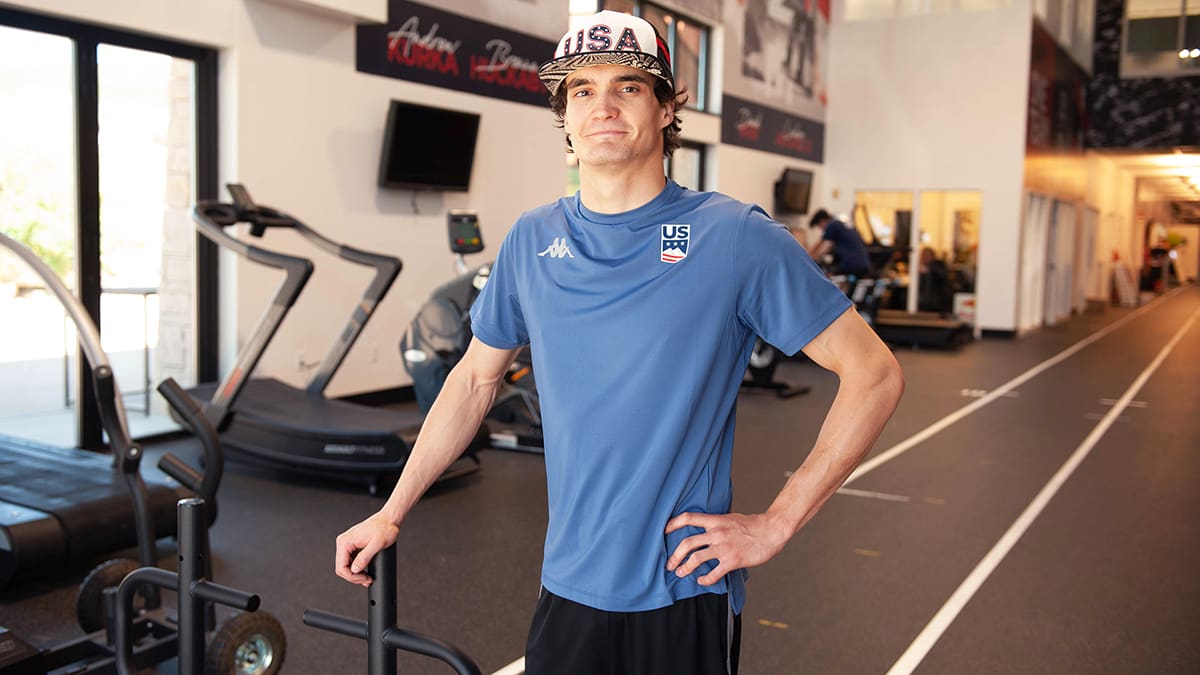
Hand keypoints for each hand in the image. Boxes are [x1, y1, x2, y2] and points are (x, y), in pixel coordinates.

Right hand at [335, 513, 400, 586]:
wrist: (389, 520)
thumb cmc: (384, 528)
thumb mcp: (376, 545)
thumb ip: (364, 557)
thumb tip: (355, 569)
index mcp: (345, 541)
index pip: (341, 567)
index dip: (352, 577)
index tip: (364, 579)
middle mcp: (344, 542)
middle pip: (342, 568)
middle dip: (354, 577)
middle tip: (367, 580)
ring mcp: (348, 544)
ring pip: (346, 566)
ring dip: (356, 574)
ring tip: (367, 577)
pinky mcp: (353, 545)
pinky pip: (351, 561)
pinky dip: (358, 568)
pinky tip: (365, 571)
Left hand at [664, 512, 790, 585]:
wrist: (772, 531)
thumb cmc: (753, 524)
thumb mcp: (731, 517)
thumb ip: (717, 522)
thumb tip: (706, 525)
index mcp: (716, 520)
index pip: (688, 518)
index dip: (673, 524)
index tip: (664, 531)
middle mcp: (717, 533)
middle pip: (687, 543)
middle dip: (675, 555)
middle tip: (669, 564)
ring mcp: (724, 547)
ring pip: (697, 559)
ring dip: (685, 568)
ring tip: (680, 573)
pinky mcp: (733, 560)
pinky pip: (713, 573)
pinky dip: (705, 579)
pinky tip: (702, 581)